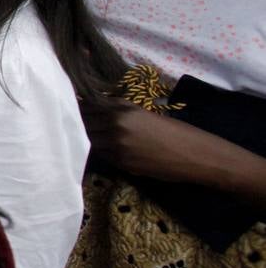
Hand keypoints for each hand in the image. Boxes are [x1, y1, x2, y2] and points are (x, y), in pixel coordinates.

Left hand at [81, 96, 221, 183]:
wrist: (196, 154)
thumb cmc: (174, 131)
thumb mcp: (143, 113)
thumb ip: (118, 110)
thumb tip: (94, 111)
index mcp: (122, 106)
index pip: (86, 104)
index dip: (77, 107)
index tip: (70, 107)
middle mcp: (116, 122)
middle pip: (84, 122)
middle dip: (79, 124)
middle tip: (74, 125)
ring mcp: (117, 144)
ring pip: (90, 140)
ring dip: (88, 139)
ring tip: (85, 138)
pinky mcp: (122, 163)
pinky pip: (103, 155)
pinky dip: (101, 152)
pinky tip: (103, 150)